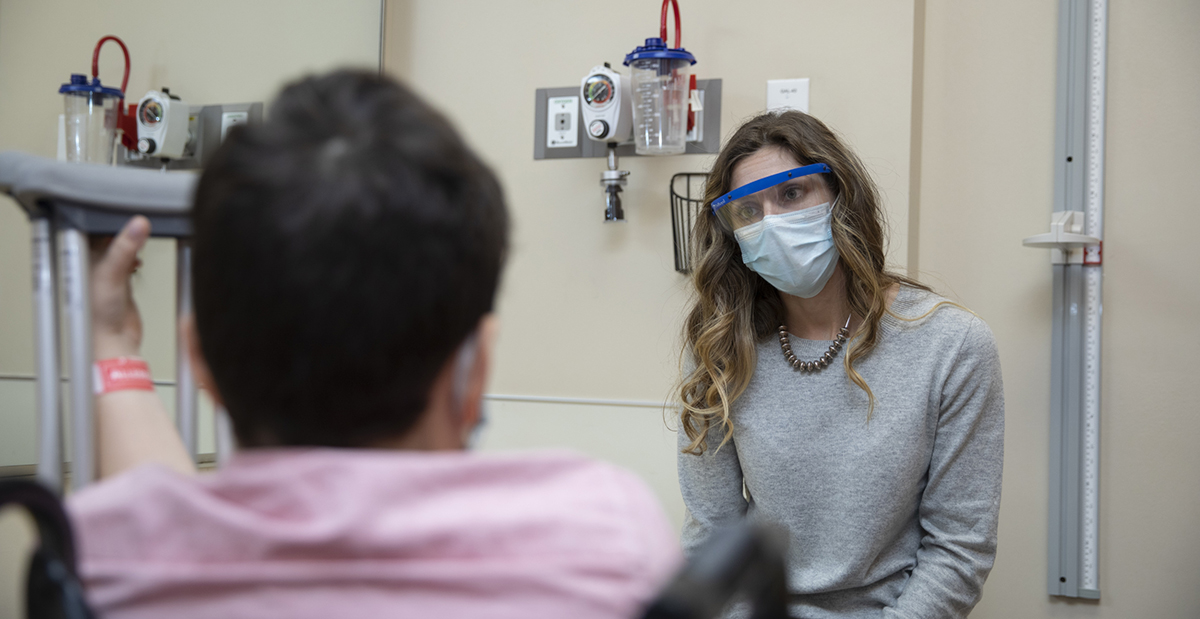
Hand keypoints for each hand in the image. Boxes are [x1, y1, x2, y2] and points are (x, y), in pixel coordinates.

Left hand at [90, 216, 149, 359]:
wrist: (114, 340)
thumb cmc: (99, 314)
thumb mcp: (112, 273)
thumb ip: (125, 247)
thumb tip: (139, 223)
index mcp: (81, 257)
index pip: (88, 226)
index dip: (101, 213)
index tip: (118, 201)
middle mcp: (91, 262)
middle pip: (104, 234)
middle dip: (119, 225)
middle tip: (134, 213)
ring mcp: (106, 272)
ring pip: (117, 247)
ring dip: (129, 241)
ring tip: (140, 231)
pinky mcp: (121, 281)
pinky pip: (128, 261)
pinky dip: (135, 256)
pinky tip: (140, 258)